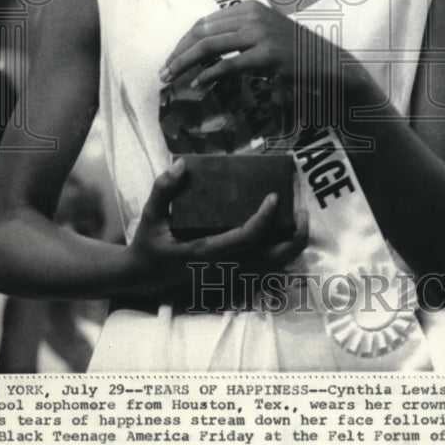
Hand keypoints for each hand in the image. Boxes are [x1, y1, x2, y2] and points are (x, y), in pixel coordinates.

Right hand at [126, 158, 308, 298]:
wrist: (142, 279)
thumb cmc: (149, 243)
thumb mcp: (150, 215)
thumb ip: (163, 189)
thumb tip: (181, 164)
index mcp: (204, 253)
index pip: (244, 239)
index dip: (263, 219)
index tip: (274, 196)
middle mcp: (222, 269)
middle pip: (270, 260)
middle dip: (292, 238)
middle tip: (302, 212)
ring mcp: (228, 278)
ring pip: (271, 269)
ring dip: (290, 247)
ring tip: (298, 220)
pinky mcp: (230, 281)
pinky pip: (264, 271)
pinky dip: (280, 255)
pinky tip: (284, 235)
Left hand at [159, 0, 322, 88]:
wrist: (329, 65)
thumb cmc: (297, 54)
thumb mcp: (265, 37)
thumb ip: (239, 37)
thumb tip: (204, 51)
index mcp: (250, 7)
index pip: (205, 22)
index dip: (184, 41)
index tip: (172, 58)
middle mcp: (253, 16)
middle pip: (202, 31)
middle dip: (179, 52)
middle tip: (164, 71)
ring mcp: (260, 34)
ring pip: (209, 45)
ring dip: (184, 63)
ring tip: (171, 78)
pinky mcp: (267, 55)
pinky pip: (227, 64)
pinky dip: (208, 75)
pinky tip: (198, 85)